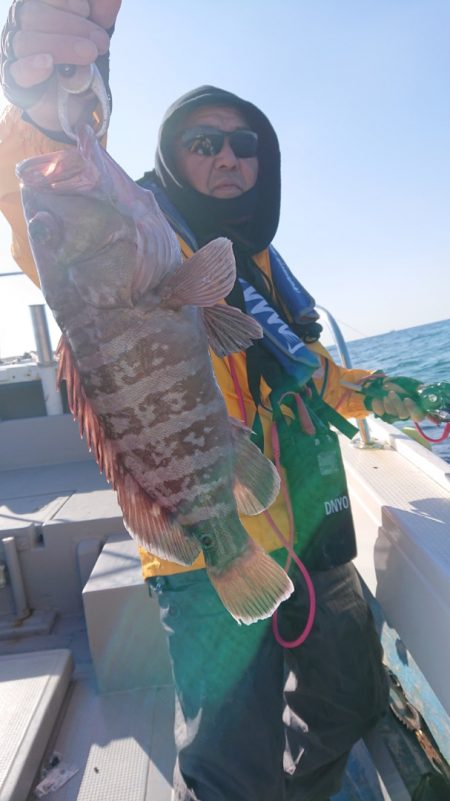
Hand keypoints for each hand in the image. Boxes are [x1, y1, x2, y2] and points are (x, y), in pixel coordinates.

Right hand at [1, 0, 120, 129]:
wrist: (75, 101)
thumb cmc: (81, 61)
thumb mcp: (94, 36)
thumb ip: (100, 15)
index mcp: (39, 10)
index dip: (64, 1)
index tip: (86, 11)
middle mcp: (22, 28)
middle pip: (33, 15)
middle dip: (71, 26)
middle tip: (100, 42)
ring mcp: (16, 54)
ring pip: (26, 41)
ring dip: (61, 45)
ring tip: (89, 54)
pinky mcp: (16, 81)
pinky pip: (17, 71)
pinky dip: (32, 67)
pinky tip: (48, 64)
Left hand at [370, 380, 424, 421]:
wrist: (391, 387)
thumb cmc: (407, 386)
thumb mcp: (410, 383)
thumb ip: (406, 383)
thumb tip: (396, 384)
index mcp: (418, 409)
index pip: (418, 416)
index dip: (412, 408)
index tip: (406, 399)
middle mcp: (407, 414)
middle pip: (403, 414)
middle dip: (396, 403)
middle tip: (391, 392)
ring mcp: (396, 415)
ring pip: (391, 414)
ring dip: (387, 403)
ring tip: (384, 392)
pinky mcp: (385, 413)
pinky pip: (380, 412)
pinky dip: (377, 404)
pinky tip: (376, 397)